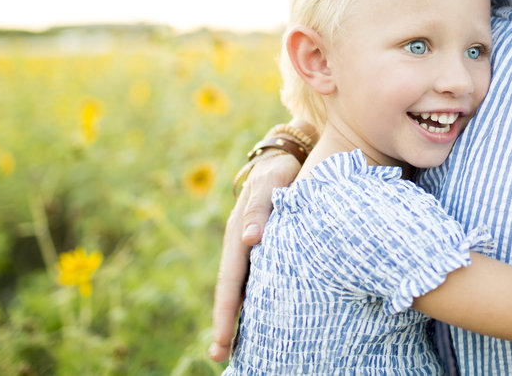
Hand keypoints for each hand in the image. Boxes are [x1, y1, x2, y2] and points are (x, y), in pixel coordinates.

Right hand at [208, 153, 301, 361]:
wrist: (291, 156)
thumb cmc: (282, 169)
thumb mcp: (272, 181)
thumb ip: (261, 208)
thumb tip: (248, 240)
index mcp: (237, 231)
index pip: (231, 280)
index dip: (226, 312)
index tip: (222, 341)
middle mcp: (240, 243)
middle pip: (232, 290)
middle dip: (226, 324)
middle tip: (221, 357)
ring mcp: (251, 246)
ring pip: (244, 287)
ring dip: (239, 316)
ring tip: (236, 349)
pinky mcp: (265, 247)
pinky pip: (256, 278)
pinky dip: (254, 299)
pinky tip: (260, 318)